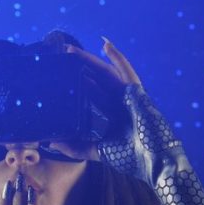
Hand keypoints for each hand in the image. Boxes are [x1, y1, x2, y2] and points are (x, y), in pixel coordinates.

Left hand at [65, 37, 187, 186]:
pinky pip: (126, 71)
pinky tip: (106, 45)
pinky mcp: (136, 92)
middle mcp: (115, 102)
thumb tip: (50, 142)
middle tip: (60, 57)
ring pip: (104, 73)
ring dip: (88, 60)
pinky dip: (117, 57)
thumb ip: (74, 147)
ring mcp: (126, 96)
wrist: (153, 160)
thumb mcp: (95, 151)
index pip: (87, 94)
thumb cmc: (129, 157)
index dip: (74, 84)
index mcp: (107, 114)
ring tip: (70, 50)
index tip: (57, 75)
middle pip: (93, 79)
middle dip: (77, 67)